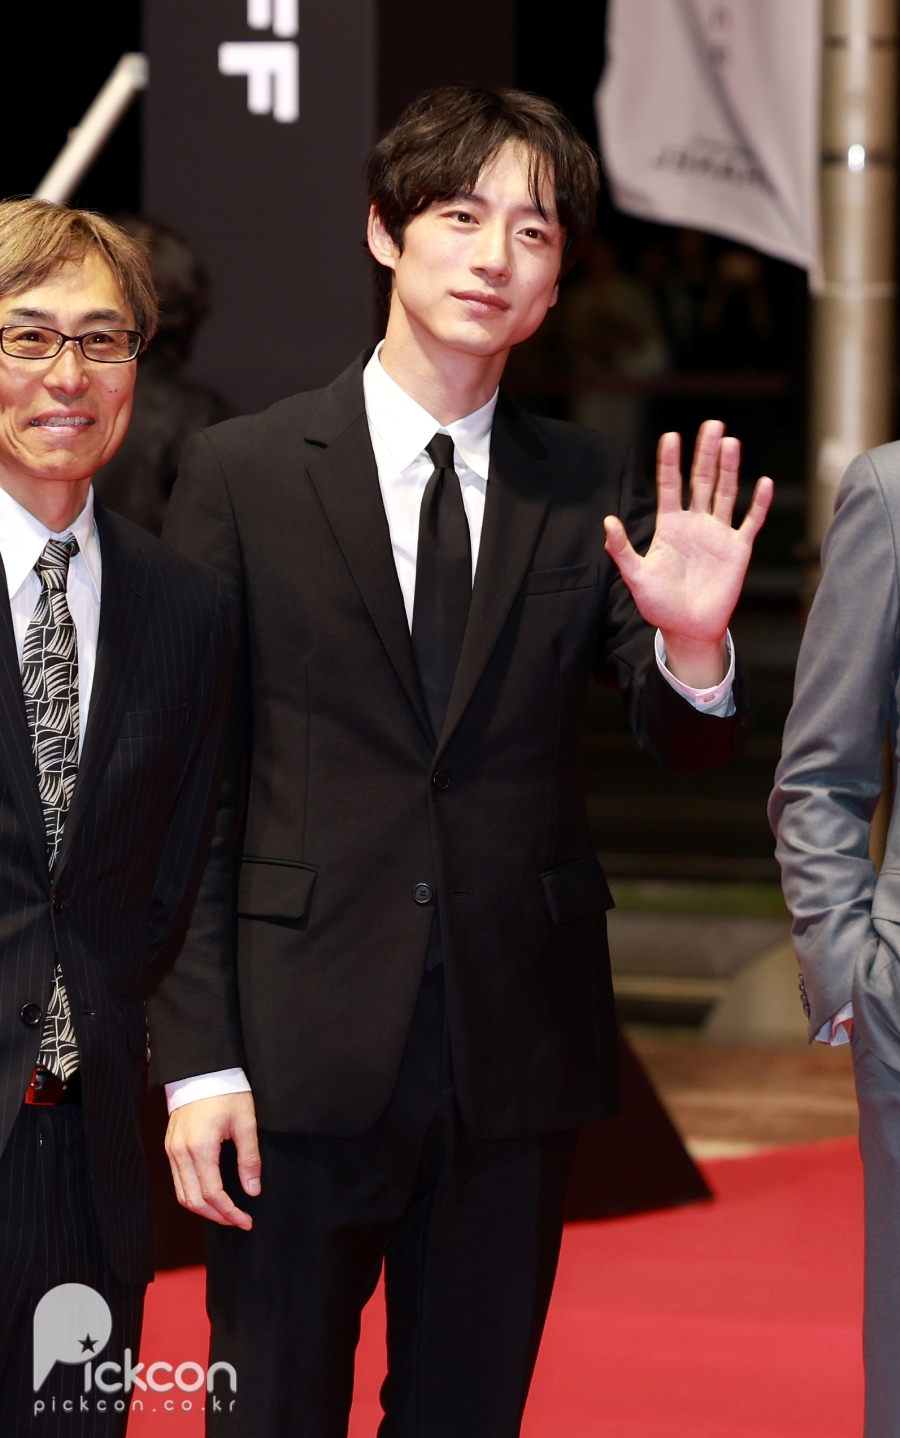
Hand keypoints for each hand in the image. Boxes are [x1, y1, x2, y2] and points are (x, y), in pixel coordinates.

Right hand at [165, 1092, 260, 1229]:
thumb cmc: (226, 1091)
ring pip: (182, 1194)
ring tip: (226, 1213)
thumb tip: (252, 1190)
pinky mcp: (170, 1147)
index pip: (212, 1194)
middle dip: (217, 1216)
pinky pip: (178, 1181)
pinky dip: (192, 1195)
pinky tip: (210, 1196)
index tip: (246, 1221)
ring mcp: (172, 1150)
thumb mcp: (245, 1122)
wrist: (202, 1070)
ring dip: (203, 1209)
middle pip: (194, 1201)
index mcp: (200, 1148)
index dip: (230, 1212)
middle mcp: (180, 1153)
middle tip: (238, 1221)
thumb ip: (249, 1158)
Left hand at [604, 420, 772, 687]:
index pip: (670, 486)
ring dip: (728, 468)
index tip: (671, 437)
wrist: (688, 630)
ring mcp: (718, 534)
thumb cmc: (659, 606)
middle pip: (701, 480)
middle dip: (705, 453)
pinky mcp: (738, 550)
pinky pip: (751, 521)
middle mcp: (695, 524)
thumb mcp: (635, 577)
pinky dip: (759, 503)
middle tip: (712, 424)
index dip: (670, 462)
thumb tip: (608, 520)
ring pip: (725, 493)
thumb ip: (621, 550)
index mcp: (669, 527)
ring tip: (730, 441)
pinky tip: (763, 481)